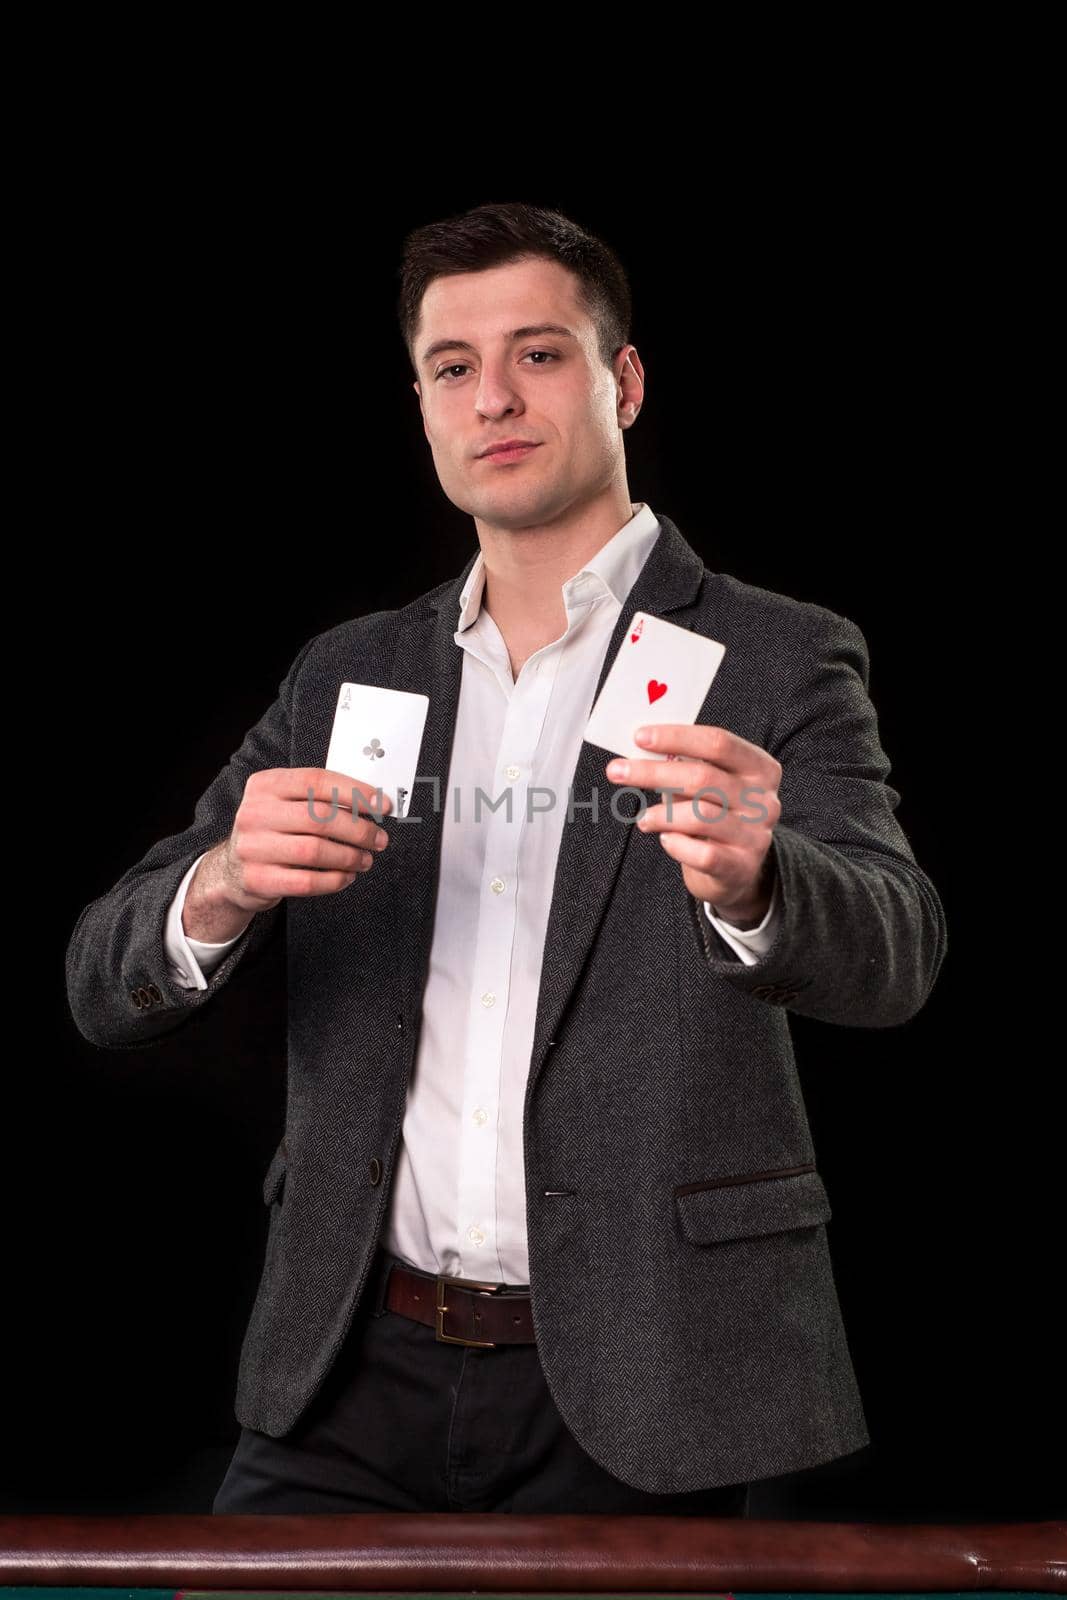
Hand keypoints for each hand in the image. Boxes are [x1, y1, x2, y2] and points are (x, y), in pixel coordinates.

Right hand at [190, 767, 392, 929]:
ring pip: (315, 850)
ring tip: (365, 859)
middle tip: (379, 839)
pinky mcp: (256, 879)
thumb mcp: (286, 803)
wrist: (232, 869)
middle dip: (358, 829)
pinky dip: (334, 880)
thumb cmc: (274, 831)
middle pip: (319, 817)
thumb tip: (372, 803)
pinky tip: (346, 876)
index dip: (354, 792)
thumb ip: (320, 798)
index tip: (382, 805)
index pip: (316, 780)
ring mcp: (252, 847)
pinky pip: (306, 881)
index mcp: (265, 785)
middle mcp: (254, 813)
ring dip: (350, 856)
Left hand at [604, 724, 780, 927]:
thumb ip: (685, 767)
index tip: (640, 737)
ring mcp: (756, 834)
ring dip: (661, 814)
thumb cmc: (716, 817)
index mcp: (759, 769)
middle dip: (654, 772)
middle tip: (617, 771)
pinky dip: (676, 844)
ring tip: (643, 819)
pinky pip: (702, 853)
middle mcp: (764, 800)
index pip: (719, 743)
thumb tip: (641, 751)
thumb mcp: (709, 787)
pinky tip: (667, 840)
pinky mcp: (742, 866)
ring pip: (700, 815)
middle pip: (703, 776)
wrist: (736, 871)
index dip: (677, 737)